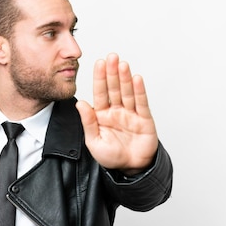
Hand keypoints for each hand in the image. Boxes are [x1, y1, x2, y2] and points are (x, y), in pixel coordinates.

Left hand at [76, 53, 157, 173]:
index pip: (100, 92)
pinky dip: (139, 91)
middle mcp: (116, 111)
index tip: (98, 63)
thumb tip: (80, 103)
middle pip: (114, 88)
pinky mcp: (144, 119)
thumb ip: (88, 122)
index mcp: (102, 114)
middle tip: (111, 57)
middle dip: (112, 73)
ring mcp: (131, 113)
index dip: (99, 78)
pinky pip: (141, 103)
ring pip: (127, 92)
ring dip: (125, 78)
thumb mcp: (94, 142)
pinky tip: (136, 79)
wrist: (131, 168)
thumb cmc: (112, 157)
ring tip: (122, 64)